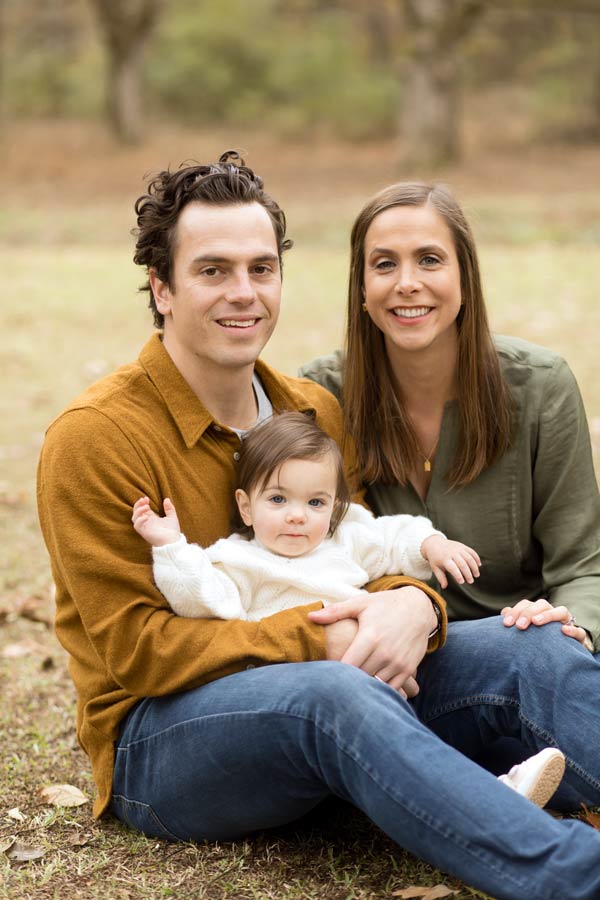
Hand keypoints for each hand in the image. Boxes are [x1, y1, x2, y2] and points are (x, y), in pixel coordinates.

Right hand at [132, 496, 180, 547]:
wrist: (173, 542)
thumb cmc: (173, 531)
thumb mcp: (172, 517)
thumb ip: (169, 508)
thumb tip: (166, 499)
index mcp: (152, 519)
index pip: (143, 510)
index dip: (142, 503)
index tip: (146, 498)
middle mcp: (147, 523)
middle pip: (136, 513)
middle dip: (138, 505)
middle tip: (144, 500)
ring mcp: (145, 528)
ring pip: (134, 518)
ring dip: (138, 511)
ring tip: (146, 507)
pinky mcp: (144, 533)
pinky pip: (137, 526)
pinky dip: (139, 520)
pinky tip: (146, 517)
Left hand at [310, 586, 435, 694]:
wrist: (419, 608)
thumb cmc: (385, 605)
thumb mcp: (361, 604)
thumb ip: (335, 612)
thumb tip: (310, 616)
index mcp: (370, 637)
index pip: (347, 665)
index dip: (335, 672)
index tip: (325, 673)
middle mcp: (385, 653)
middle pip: (359, 678)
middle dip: (346, 681)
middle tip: (334, 682)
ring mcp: (398, 663)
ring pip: (374, 685)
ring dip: (363, 686)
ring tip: (350, 686)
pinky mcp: (408, 669)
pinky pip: (391, 688)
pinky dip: (380, 690)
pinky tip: (370, 685)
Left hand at [421, 535, 480, 588]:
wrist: (435, 543)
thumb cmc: (435, 558)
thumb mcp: (435, 568)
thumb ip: (441, 578)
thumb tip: (444, 587)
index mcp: (444, 559)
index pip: (452, 568)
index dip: (458, 575)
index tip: (461, 582)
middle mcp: (452, 553)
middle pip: (463, 564)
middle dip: (468, 574)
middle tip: (471, 581)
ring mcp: (458, 548)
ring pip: (469, 558)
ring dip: (474, 567)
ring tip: (476, 575)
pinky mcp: (462, 546)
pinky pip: (472, 551)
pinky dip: (476, 558)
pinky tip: (479, 565)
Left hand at [501, 598, 588, 645]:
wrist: (562, 654)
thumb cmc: (539, 640)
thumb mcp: (526, 631)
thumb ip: (516, 620)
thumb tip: (504, 612)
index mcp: (538, 611)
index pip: (526, 604)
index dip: (515, 611)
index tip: (506, 624)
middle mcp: (552, 614)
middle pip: (542, 604)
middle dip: (529, 613)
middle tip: (520, 625)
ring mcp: (566, 623)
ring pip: (561, 611)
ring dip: (548, 615)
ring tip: (536, 622)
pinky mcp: (578, 637)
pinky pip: (579, 631)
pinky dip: (572, 630)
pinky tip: (563, 631)